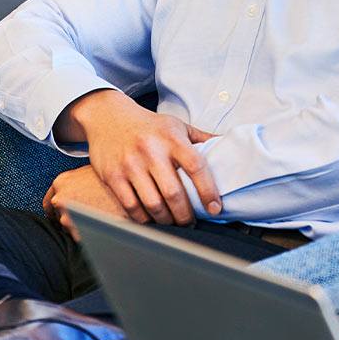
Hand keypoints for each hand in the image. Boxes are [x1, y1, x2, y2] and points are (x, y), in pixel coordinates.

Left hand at [42, 164, 127, 240]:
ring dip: (81, 225)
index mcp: (62, 182)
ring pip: (70, 226)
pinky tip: (103, 223)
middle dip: (71, 216)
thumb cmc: (119, 180)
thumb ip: (79, 181)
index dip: (56, 208)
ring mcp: (68, 218)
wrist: (137, 195)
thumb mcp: (94, 173)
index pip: (49, 201)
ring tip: (99, 217)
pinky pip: (82, 236)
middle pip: (58, 215)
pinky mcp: (79, 233)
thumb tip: (77, 189)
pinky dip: (91, 233)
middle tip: (88, 214)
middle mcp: (60, 199)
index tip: (63, 212)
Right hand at [55, 89, 221, 225]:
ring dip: (166, 220)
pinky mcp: (112, 176)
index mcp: (172, 138)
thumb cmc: (149, 125)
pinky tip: (151, 219)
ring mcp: (130, 164)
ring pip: (153, 204)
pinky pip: (131, 206)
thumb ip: (202, 139)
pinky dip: (144, 218)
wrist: (108, 116)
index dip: (208, 190)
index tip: (215, 208)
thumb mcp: (178, 125)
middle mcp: (151, 151)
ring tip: (173, 222)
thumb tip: (230, 148)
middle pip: (173, 193)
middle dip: (185, 215)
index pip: (196, 166)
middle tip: (191, 222)